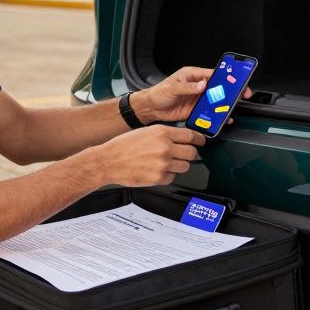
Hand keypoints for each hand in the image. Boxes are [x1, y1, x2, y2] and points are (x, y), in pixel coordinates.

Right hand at [89, 125, 205, 186]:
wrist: (108, 161)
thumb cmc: (124, 146)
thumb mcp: (146, 131)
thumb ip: (165, 134)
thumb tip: (182, 139)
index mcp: (162, 132)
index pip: (190, 135)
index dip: (199, 139)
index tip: (201, 141)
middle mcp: (165, 147)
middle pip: (192, 152)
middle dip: (190, 154)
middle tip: (185, 154)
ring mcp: (163, 164)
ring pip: (185, 166)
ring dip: (179, 165)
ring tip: (166, 163)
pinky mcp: (159, 178)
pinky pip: (173, 177)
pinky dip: (168, 175)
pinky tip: (156, 170)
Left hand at [130, 66, 252, 124]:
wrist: (150, 109)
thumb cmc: (158, 93)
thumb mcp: (172, 88)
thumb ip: (187, 87)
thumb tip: (202, 85)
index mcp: (192, 75)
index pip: (213, 74)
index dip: (225, 77)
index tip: (235, 81)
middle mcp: (197, 86)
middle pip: (218, 88)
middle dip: (230, 92)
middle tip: (241, 96)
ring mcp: (197, 99)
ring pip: (215, 101)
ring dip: (224, 105)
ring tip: (232, 110)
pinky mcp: (195, 110)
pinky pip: (209, 112)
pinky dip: (216, 116)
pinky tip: (221, 119)